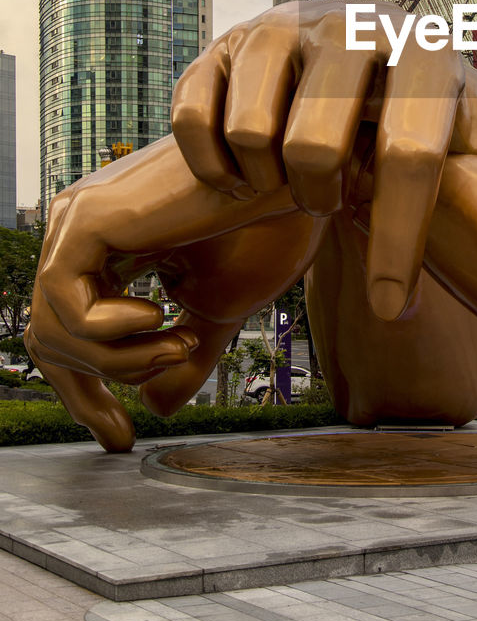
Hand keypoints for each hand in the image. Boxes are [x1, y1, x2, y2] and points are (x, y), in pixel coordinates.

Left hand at [26, 133, 324, 449]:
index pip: (67, 328)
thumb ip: (181, 353)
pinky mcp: (84, 218)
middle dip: (86, 394)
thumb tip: (155, 406)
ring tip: (178, 347)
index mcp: (104, 244)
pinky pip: (65, 303)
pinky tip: (158, 317)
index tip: (119, 438)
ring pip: (53, 328)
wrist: (285, 182)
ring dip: (118, 362)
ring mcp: (76, 219)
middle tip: (128, 430)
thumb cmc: (260, 233)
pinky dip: (110, 331)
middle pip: (48, 336)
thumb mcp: (214, 308)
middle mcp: (79, 228)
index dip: (85, 392)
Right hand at [172, 0, 476, 321]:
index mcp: (429, 51)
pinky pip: (195, 117)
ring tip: (299, 180)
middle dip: (329, 201)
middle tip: (339, 206)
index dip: (406, 241)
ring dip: (273, 180)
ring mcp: (281, 26)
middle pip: (322, 146)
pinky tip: (246, 168)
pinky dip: (213, 161)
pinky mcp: (223, 39)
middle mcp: (353, 24)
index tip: (396, 309)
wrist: (354, 60)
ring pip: (254, 131)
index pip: (416, 156)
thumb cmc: (430, 107)